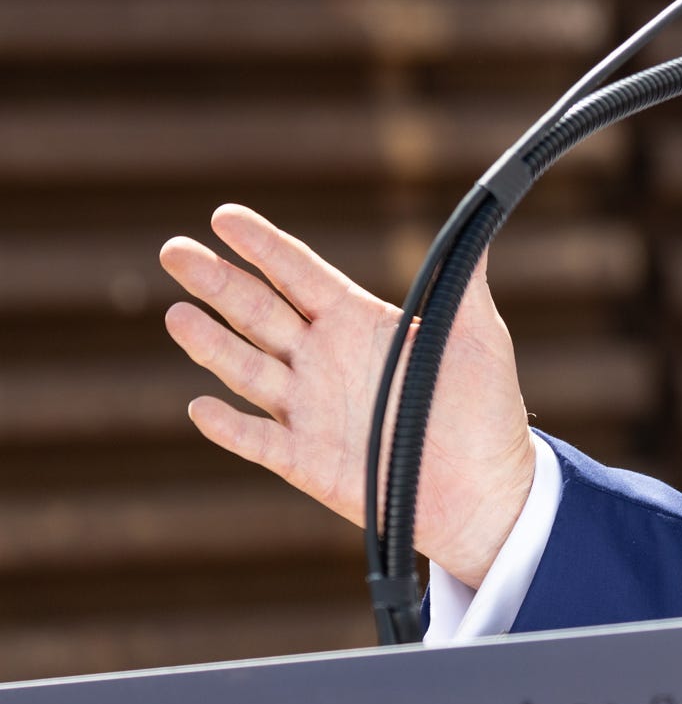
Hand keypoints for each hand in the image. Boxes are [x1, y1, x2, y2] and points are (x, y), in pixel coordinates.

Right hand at [161, 205, 536, 587]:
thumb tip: (480, 216)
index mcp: (358, 323)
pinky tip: (202, 407)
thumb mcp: (476, 335)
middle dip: (217, 281)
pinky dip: (231, 427)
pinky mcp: (307, 461)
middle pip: (259, 312)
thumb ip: (463, 282)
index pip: (300, 274)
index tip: (224, 216)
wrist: (485, 487)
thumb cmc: (483, 407)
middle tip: (174, 250)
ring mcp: (310, 410)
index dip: (263, 246)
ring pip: (249, 369)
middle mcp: (324, 359)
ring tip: (178, 314)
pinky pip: (260, 441)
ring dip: (212, 344)